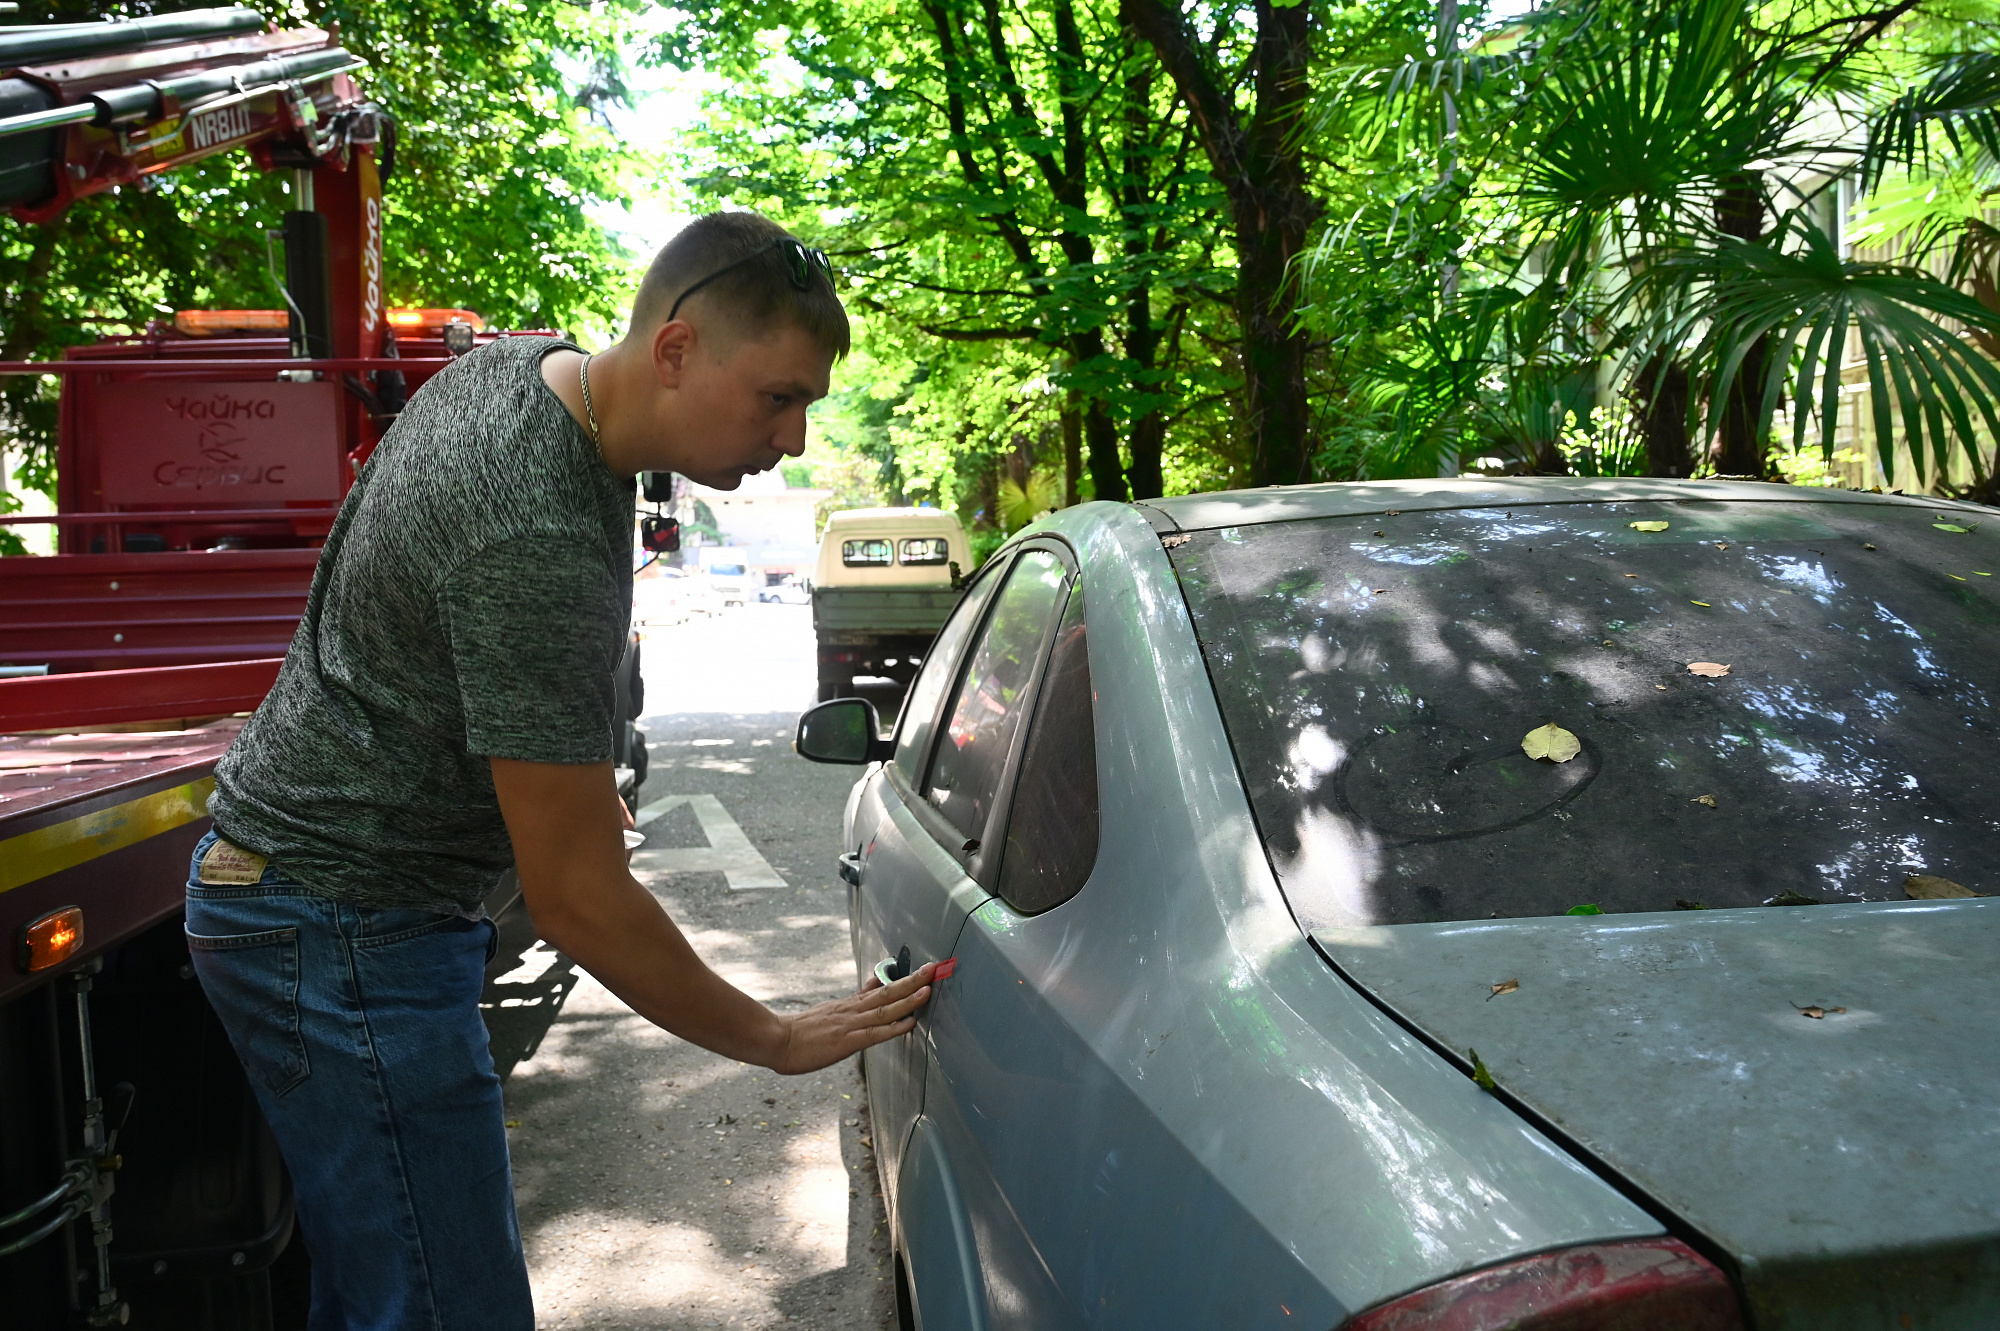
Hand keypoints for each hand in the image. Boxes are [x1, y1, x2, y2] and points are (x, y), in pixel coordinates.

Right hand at [768, 963, 935, 1074]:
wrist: (776, 1040)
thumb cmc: (799, 1032)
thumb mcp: (827, 1012)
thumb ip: (850, 1003)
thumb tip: (869, 990)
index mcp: (848, 1005)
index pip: (880, 989)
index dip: (903, 980)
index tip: (922, 970)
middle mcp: (852, 1010)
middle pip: (887, 992)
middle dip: (912, 981)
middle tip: (933, 968)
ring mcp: (850, 1024)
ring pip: (885, 1009)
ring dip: (909, 999)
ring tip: (928, 989)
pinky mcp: (846, 1041)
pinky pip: (875, 1033)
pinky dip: (894, 1027)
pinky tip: (910, 1022)